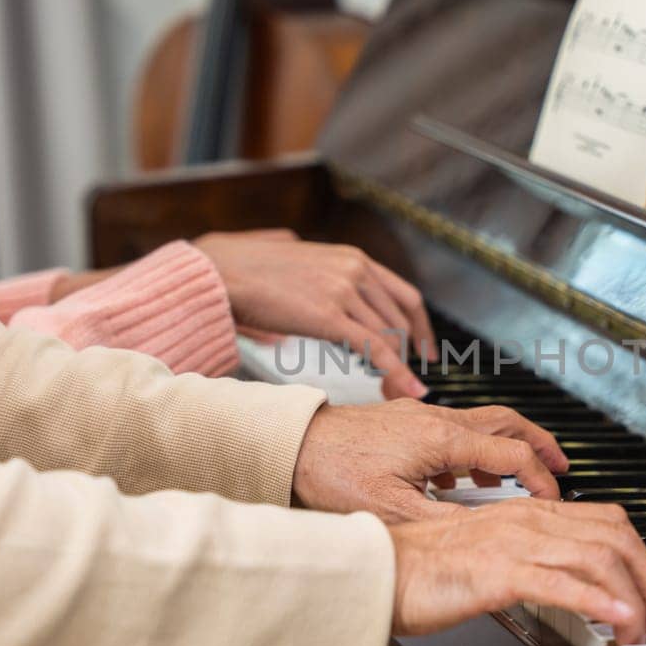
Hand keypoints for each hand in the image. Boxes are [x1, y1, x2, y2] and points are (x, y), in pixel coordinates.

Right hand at [195, 231, 436, 398]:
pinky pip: (375, 348)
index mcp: (352, 257)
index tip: (426, 350)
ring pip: (390, 337)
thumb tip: (314, 270)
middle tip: (406, 380)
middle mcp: (356, 269)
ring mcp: (345, 291)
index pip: (404, 295)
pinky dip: (397, 372)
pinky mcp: (330, 316)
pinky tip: (406, 390)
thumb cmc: (244, 266)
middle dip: (408, 356)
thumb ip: (316, 265)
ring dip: (399, 368)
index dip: (421, 327)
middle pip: (400, 321)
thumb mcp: (294, 254)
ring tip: (398, 391)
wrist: (220, 273)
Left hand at [292, 401, 570, 521]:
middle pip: (508, 421)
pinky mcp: (404, 421)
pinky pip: (455, 429)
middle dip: (540, 444)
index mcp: (442, 439)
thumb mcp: (393, 511)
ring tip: (519, 473)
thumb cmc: (330, 472)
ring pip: (482, 421)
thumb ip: (444, 522)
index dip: (540, 477)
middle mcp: (435, 419)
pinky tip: (462, 476)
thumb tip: (483, 535)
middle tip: (560, 465)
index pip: (512, 453)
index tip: (552, 497)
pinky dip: (474, 448)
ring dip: (508, 445)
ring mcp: (420, 416)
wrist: (291, 445)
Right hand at [389, 500, 645, 645]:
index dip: (642, 557)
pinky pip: (561, 583)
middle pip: (616, 536)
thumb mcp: (487, 557)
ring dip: (633, 597)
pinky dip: (598, 601)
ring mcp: (513, 543)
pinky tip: (618, 620)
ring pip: (598, 557)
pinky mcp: (497, 573)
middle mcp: (527, 520)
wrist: (374, 571)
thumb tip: (568, 585)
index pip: (608, 522)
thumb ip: (527, 561)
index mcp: (527, 513)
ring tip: (644, 632)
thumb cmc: (420, 571)